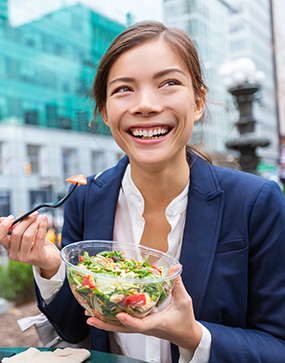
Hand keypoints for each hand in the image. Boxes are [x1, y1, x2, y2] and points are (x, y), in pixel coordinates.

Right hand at [0, 213, 61, 278]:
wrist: (50, 258)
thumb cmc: (37, 245)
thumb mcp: (25, 235)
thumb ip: (18, 227)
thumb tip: (7, 218)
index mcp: (9, 247)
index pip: (0, 237)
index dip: (4, 226)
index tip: (12, 217)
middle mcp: (14, 254)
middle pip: (16, 233)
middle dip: (26, 221)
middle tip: (34, 214)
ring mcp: (25, 257)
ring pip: (27, 236)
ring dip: (34, 224)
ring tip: (40, 219)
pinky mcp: (37, 257)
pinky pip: (39, 238)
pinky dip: (42, 227)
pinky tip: (45, 221)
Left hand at [86, 274, 201, 351]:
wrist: (186, 336)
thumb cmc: (185, 320)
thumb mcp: (184, 301)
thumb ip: (177, 283)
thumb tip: (175, 267)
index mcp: (156, 322)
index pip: (142, 325)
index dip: (130, 321)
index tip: (120, 315)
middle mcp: (146, 328)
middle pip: (123, 329)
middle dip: (106, 324)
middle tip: (90, 317)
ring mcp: (142, 328)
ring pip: (120, 328)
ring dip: (105, 322)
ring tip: (89, 315)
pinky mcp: (141, 326)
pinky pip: (124, 325)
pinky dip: (112, 320)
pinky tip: (102, 313)